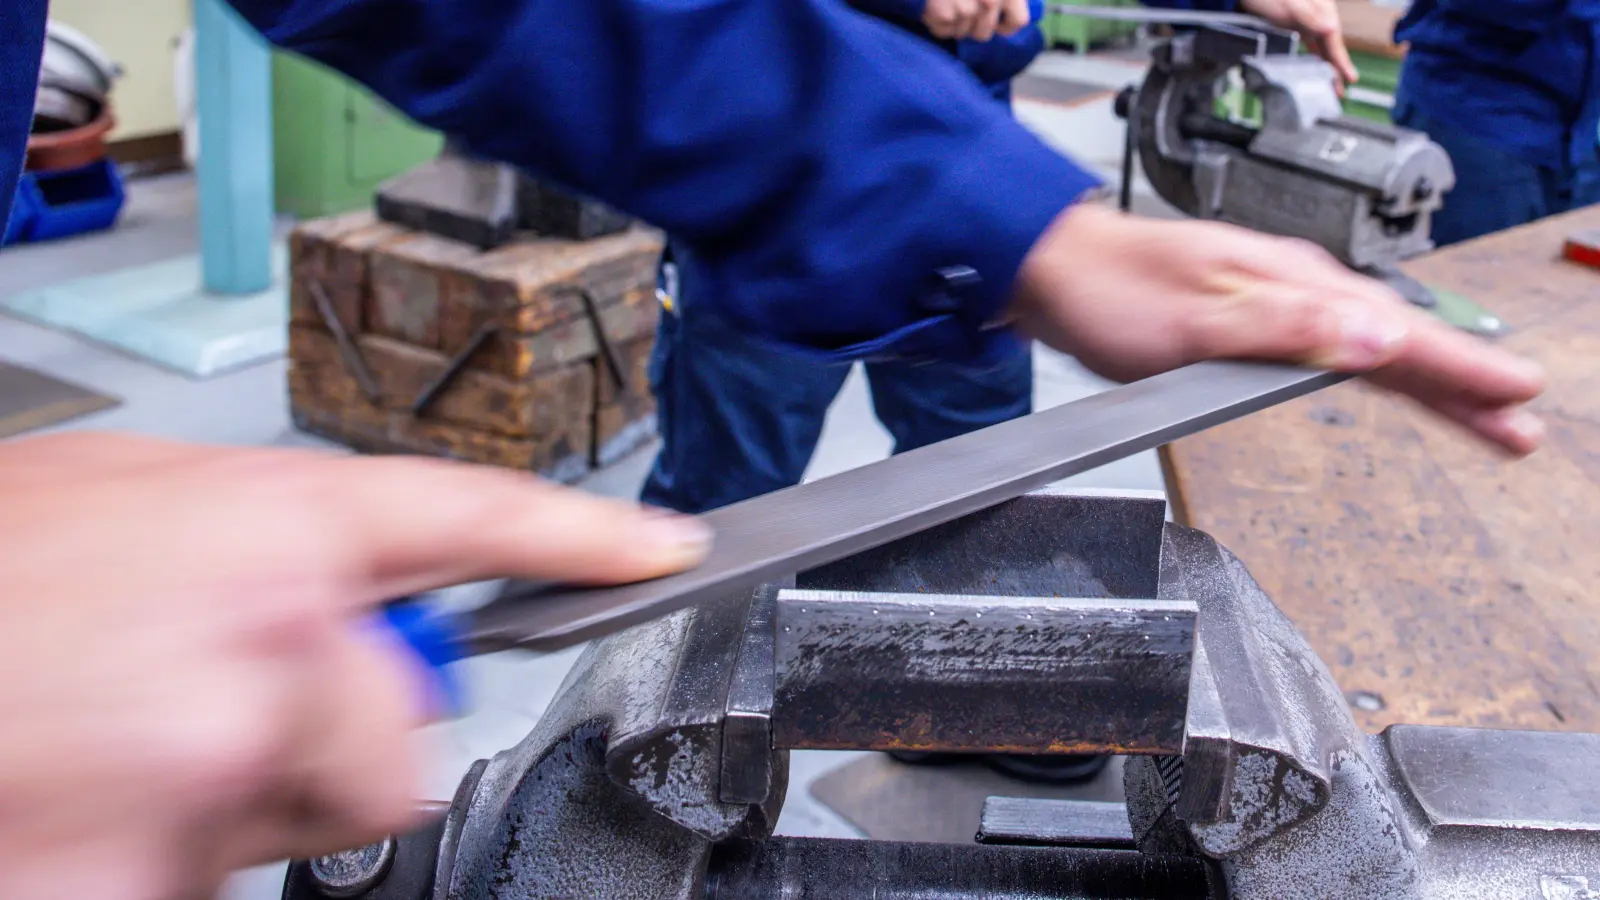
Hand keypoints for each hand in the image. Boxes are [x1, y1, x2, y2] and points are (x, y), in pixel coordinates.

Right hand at [0, 434, 710, 899]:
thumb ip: (249, 547)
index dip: (581, 534)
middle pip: (401, 733)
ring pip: (315, 818)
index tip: (666, 547)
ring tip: (112, 753)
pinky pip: (213, 877)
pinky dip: (153, 861)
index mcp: (260, 521)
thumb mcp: (113, 505)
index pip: (466, 514)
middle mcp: (263, 626)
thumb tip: (338, 606)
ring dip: (234, 804)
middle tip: (199, 715)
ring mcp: (209, 749)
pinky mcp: (149, 857)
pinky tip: (80, 805)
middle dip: (326, 740)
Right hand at [922, 0, 1030, 41]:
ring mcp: (967, 9)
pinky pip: (943, 31)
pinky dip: (936, 22)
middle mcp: (991, 0)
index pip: (1018, 21)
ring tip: (946, 0)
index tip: (995, 22)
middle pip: (984, 33)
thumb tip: (1001, 14)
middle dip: (971, 25)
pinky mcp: (945, 15)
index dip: (1005, 25)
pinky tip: (933, 4)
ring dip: (953, 22)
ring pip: (961, 33)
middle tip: (959, 5)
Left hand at [1011, 204, 1545, 454]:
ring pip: (1371, 347)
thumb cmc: (1113, 292)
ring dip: (1429, 383)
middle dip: (1463, 387)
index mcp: (1294, 286)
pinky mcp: (1254, 320)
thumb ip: (1286, 331)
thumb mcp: (1197, 321)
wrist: (1056, 274)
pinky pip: (1336, 347)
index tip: (1515, 399)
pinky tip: (1391, 378)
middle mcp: (1294, 288)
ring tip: (1483, 417)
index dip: (1460, 373)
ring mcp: (1276, 303)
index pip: (1396, 336)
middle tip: (1519, 427)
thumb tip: (1371, 339)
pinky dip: (1376, 369)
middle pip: (1397, 344)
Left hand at [1241, 0, 1358, 84]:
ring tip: (1330, 84)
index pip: (1334, 39)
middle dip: (1335, 68)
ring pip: (1320, 46)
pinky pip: (1310, 44)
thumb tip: (1330, 29)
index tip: (1350, 78)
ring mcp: (1306, 19)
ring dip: (1325, 65)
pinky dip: (1314, 57)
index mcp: (1322, 9)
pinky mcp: (1294, 24)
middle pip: (1330, 45)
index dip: (1342, 60)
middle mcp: (1317, 14)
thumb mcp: (1291, 6)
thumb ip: (1311, 18)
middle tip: (1339, 91)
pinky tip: (1315, 67)